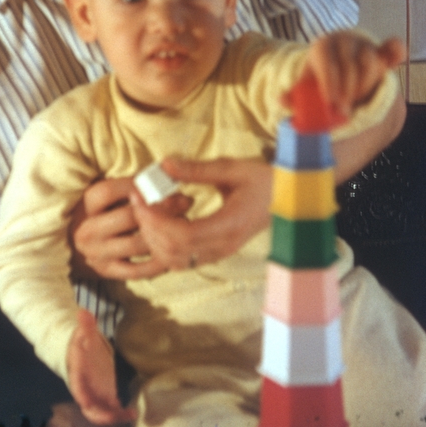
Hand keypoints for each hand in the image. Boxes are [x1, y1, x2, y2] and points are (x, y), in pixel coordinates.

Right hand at [67, 309, 136, 425]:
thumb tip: (83, 312)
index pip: (76, 386)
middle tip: (113, 415)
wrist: (80, 353)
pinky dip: (121, 413)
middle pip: (88, 407)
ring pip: (101, 412)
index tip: (86, 402)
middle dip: (99, 414)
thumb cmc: (82, 343)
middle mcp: (85, 388)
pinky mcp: (105, 396)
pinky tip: (133, 413)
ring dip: (113, 416)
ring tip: (130, 414)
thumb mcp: (84, 333)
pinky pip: (112, 409)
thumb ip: (85, 324)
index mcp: (77, 374)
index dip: (81, 395)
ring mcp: (95, 394)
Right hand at [69, 176, 190, 279]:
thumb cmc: (103, 210)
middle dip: (161, 208)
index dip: (137, 186)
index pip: (109, 191)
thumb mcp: (108, 193)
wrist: (79, 243)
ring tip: (184, 223)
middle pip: (128, 217)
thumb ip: (130, 185)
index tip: (165, 183)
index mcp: (87, 205)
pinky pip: (138, 270)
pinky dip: (158, 261)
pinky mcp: (106, 272)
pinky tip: (175, 250)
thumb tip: (165, 175)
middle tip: (186, 202)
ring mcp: (96, 254)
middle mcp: (87, 231)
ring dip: (165, 234)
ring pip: (137, 244)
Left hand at [131, 156, 272, 270]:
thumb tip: (164, 165)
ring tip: (147, 211)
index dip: (155, 220)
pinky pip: (181, 261)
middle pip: (173, 251)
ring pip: (174, 261)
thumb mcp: (232, 168)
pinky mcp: (215, 254)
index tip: (140, 200)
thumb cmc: (263, 181)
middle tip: (138, 201)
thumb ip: (197, 169)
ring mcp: (219, 253)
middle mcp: (223, 246)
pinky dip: (164, 246)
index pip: (183, 234)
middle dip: (148, 228)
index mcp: (230, 225)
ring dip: (154, 239)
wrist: (287, 199)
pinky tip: (161, 223)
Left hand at [287, 33, 405, 118]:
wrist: (337, 63)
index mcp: (322, 46)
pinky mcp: (382, 51)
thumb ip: (293, 95)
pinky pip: (393, 48)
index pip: (326, 63)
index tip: (331, 103)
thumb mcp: (305, 84)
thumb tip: (281, 100)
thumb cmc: (320, 77)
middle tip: (343, 110)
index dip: (329, 83)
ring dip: (365, 84)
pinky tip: (395, 60)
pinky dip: (396, 53)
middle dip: (347, 91)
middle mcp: (344, 41)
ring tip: (357, 99)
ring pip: (370, 62)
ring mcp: (364, 44)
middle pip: (349, 66)